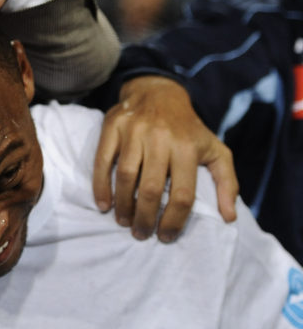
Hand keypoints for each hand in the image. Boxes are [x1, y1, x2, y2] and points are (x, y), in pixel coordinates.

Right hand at [93, 75, 238, 241]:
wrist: (159, 92)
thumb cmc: (188, 129)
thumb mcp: (216, 150)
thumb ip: (227, 183)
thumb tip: (228, 217)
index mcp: (187, 147)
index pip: (182, 193)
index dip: (174, 220)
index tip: (166, 236)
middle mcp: (160, 138)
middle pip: (150, 188)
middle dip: (145, 218)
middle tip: (141, 234)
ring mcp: (133, 131)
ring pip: (126, 176)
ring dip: (123, 205)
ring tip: (124, 222)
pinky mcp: (112, 126)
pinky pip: (102, 160)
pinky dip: (100, 185)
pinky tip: (103, 204)